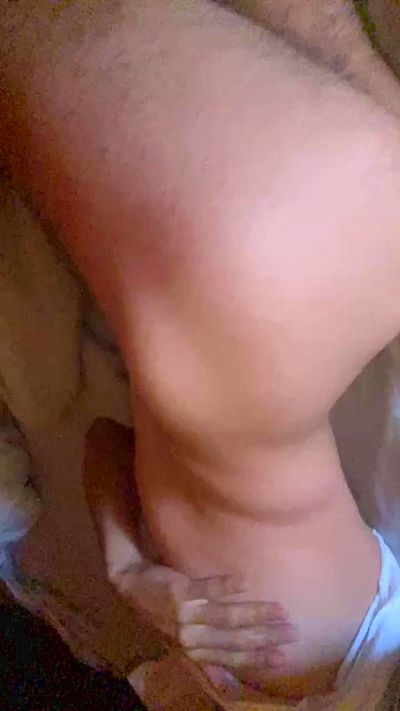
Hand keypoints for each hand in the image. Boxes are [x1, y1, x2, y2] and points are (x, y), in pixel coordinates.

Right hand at [83, 418, 297, 669]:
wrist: (112, 547)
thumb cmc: (113, 511)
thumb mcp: (105, 492)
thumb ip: (111, 476)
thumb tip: (110, 431)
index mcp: (132, 581)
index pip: (176, 592)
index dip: (209, 588)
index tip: (242, 579)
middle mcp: (150, 610)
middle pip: (200, 623)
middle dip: (242, 621)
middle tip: (282, 616)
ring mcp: (166, 626)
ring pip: (210, 642)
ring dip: (250, 642)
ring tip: (287, 638)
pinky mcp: (182, 636)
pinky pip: (212, 656)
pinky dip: (241, 659)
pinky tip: (273, 660)